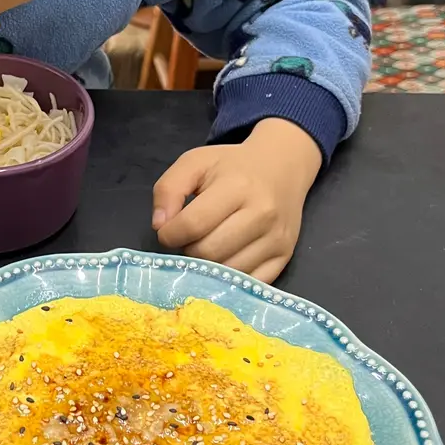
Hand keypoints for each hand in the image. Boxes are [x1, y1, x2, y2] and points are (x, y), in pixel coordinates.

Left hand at [152, 119, 321, 282]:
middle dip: (188, 249)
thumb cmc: (231, 166)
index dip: (169, 233)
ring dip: (207, 266)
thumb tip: (159, 226)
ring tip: (205, 246)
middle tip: (188, 238)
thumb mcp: (194, 163)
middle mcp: (262, 214)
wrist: (281, 167)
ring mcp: (277, 238)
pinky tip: (222, 261)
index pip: (193, 224)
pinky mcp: (285, 256)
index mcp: (237, 186)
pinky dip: (229, 278)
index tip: (166, 231)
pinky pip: (249, 282)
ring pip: (227, 272)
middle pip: (208, 252)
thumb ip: (168, 189)